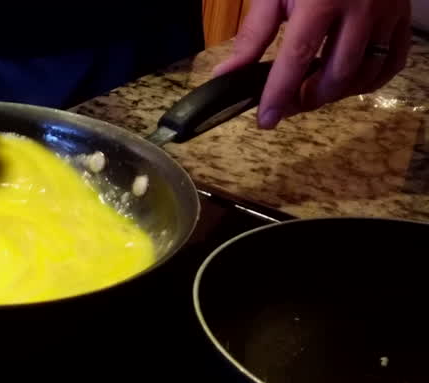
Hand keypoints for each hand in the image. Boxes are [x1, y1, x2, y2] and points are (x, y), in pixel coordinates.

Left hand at [212, 0, 411, 128]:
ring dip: (335, 94)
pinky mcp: (404, 17)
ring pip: (365, 75)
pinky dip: (368, 81)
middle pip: (336, 75)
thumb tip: (227, 74)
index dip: (280, 94)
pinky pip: (393, 62)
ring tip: (309, 91)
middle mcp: (362, 9)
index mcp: (323, 0)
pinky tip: (345, 82)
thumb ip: (254, 33)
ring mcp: (389, 14)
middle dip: (307, 98)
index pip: (298, 58)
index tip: (265, 121)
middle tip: (286, 104)